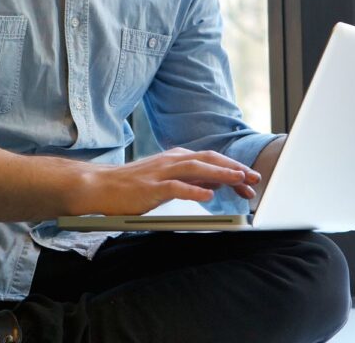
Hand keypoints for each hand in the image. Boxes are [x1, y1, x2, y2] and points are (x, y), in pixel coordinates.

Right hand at [77, 148, 260, 215]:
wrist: (100, 186)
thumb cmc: (131, 186)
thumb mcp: (165, 179)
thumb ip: (189, 179)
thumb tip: (216, 184)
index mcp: (176, 158)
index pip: (211, 159)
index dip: (233, 167)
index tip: (250, 180)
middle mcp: (171, 160)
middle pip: (209, 159)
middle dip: (234, 167)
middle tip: (254, 179)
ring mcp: (161, 172)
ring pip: (196, 168)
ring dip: (220, 173)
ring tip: (239, 180)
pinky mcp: (151, 188)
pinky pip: (176, 188)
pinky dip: (194, 191)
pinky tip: (208, 197)